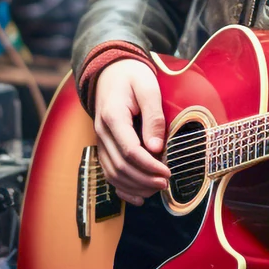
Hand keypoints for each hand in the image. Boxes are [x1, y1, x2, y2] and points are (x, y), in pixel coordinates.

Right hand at [93, 58, 168, 203]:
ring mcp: (100, 140)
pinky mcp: (104, 146)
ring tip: (157, 188)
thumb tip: (156, 147)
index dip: (149, 166)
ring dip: (135, 186)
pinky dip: (122, 188)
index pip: (130, 151)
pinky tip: (139, 197)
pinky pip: (108, 173)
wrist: (111, 70)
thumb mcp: (148, 88)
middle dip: (144, 179)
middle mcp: (102, 132)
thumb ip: (153, 116)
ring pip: (112, 173)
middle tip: (166, 183)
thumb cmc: (133, 76)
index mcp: (113, 117)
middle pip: (120, 166)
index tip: (167, 172)